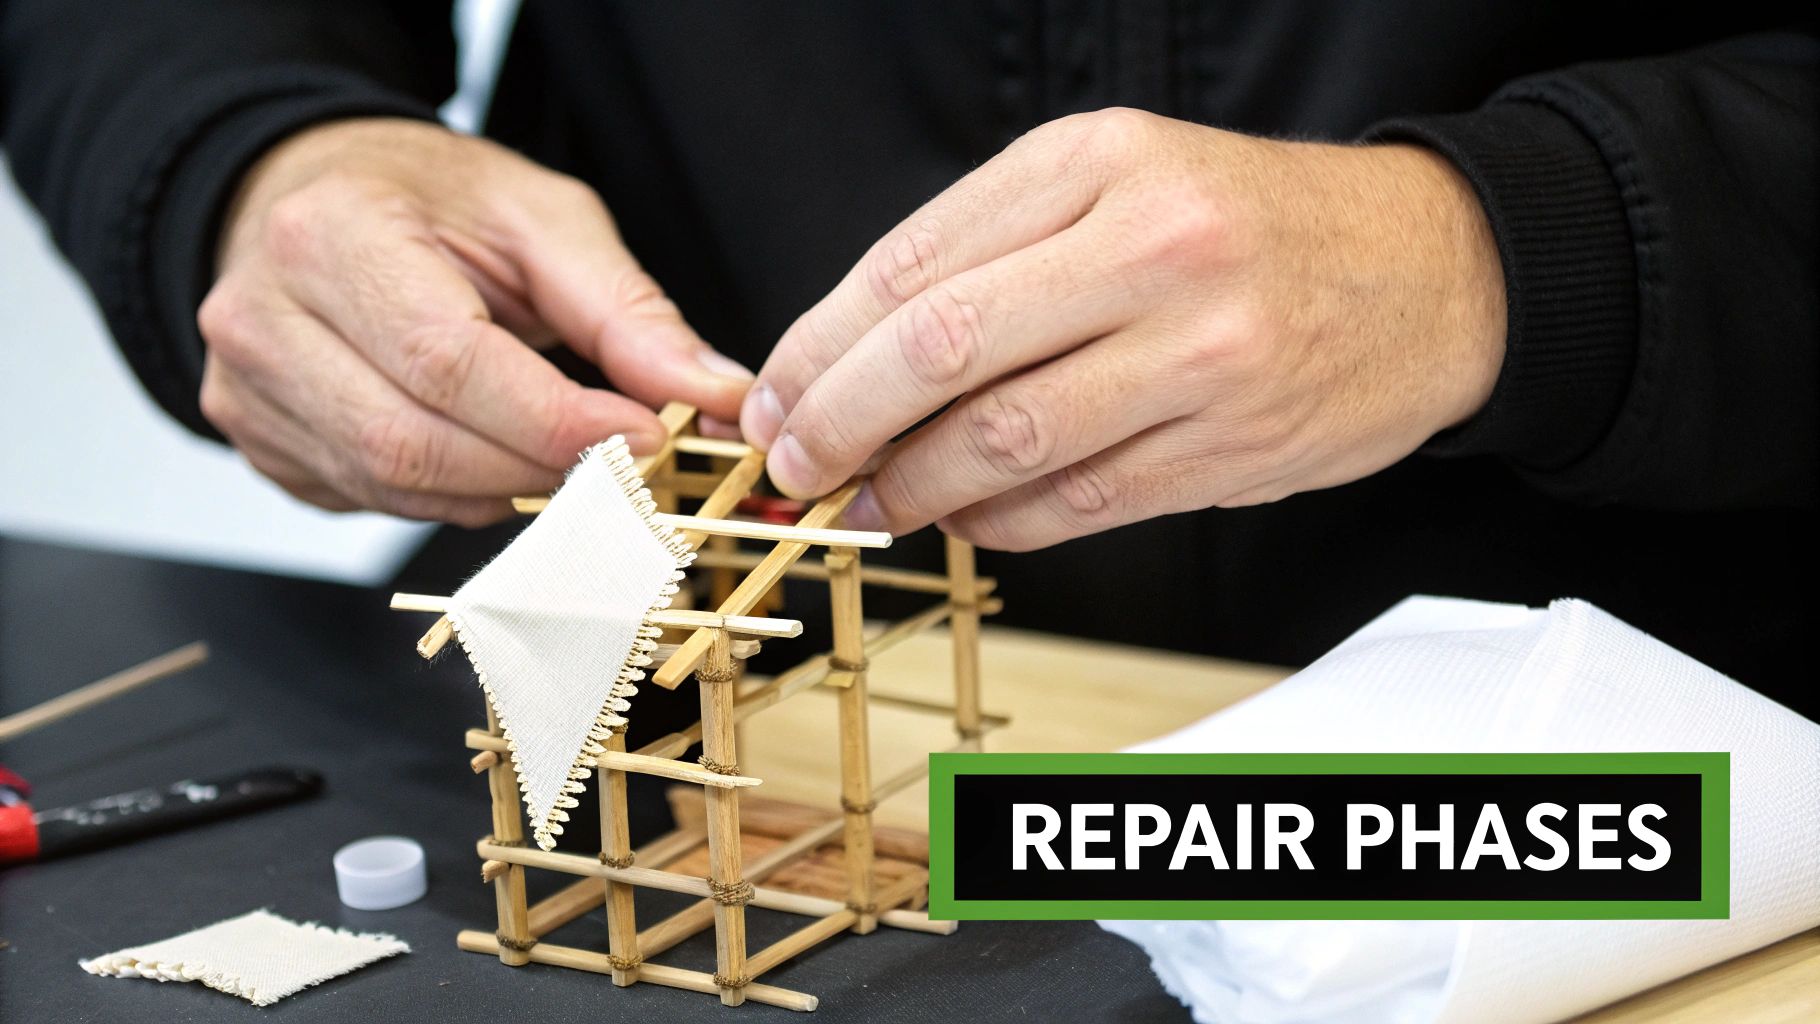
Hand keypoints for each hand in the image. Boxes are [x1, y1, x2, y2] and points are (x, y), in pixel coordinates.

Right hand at [198, 117, 752, 524]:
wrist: (310, 197)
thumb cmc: (428, 203)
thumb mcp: (541, 220)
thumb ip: (627, 311)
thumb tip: (714, 392)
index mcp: (331, 236)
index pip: (450, 363)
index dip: (556, 420)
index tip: (645, 437)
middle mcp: (263, 318)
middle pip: (417, 443)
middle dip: (538, 467)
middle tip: (619, 463)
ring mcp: (248, 390)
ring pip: (396, 487)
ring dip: (502, 489)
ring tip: (563, 457)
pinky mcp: (258, 442)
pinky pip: (375, 499)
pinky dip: (455, 496)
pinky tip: (492, 456)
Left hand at [740, 108, 1504, 549]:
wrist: (1432, 273)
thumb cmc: (1251, 227)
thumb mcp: (1122, 179)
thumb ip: (993, 249)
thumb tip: (852, 356)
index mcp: (1103, 163)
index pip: (917, 263)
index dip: (821, 342)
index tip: (775, 393)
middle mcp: (1152, 249)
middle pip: (943, 350)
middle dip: (841, 420)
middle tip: (795, 461)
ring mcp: (1199, 355)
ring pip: (1005, 441)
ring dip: (913, 488)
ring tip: (870, 501)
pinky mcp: (1228, 447)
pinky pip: (1076, 503)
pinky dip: (999, 523)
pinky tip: (967, 518)